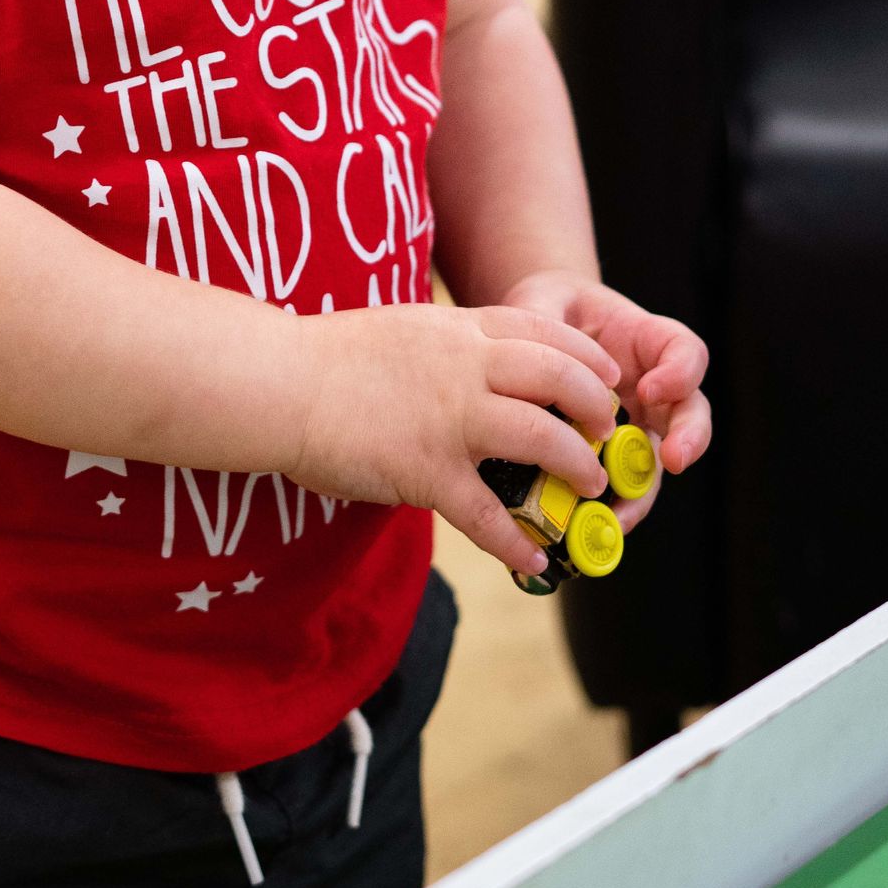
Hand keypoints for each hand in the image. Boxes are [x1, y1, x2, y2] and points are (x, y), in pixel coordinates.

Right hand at [290, 301, 622, 578]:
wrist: (280, 382)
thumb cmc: (327, 357)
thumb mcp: (402, 329)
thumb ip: (447, 345)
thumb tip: (474, 364)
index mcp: (458, 330)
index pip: (544, 329)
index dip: (586, 356)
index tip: (607, 377)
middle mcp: (465, 367)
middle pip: (558, 376)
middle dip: (594, 407)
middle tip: (605, 432)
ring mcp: (450, 418)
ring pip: (541, 436)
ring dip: (576, 465)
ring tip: (589, 486)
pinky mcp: (427, 470)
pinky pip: (488, 513)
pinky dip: (516, 542)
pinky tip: (534, 558)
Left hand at [502, 269, 710, 528]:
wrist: (539, 329)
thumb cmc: (551, 308)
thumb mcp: (545, 302)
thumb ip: (542, 319)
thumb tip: (536, 350)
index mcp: (646, 340)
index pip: (685, 352)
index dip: (679, 373)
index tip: (651, 388)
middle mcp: (654, 385)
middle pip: (691, 412)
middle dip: (690, 438)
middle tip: (674, 458)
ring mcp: (639, 421)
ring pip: (661, 458)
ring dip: (647, 488)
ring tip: (622, 513)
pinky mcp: (614, 452)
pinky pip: (626, 481)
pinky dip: (614, 503)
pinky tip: (594, 522)